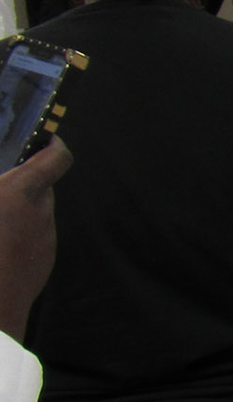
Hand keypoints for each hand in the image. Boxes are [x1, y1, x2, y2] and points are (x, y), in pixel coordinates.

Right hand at [0, 139, 71, 342]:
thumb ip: (0, 190)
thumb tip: (5, 188)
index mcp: (21, 193)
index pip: (56, 158)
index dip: (53, 146)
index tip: (46, 139)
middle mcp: (41, 214)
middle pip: (41, 187)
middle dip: (21, 183)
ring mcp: (45, 240)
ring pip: (36, 215)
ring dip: (18, 211)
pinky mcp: (43, 262)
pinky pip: (34, 239)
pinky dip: (18, 235)